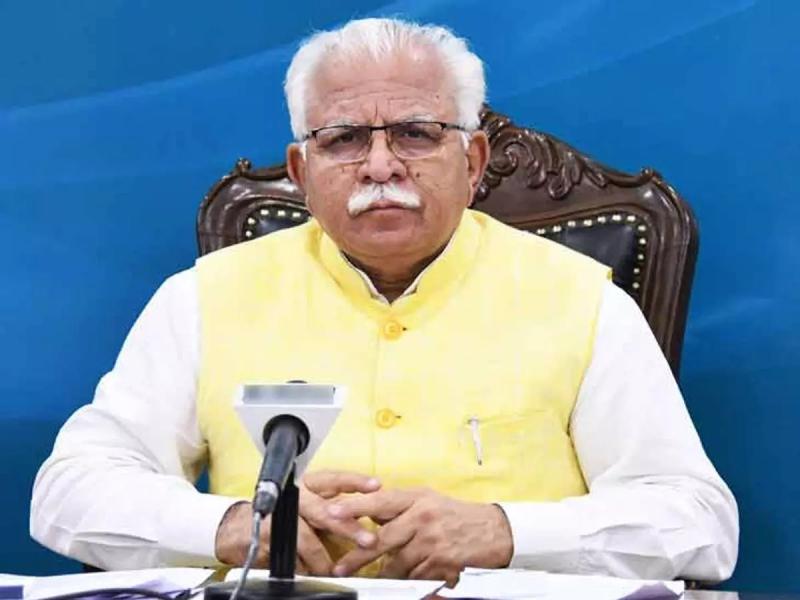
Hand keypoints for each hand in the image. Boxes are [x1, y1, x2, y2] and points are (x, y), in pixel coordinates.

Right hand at [214, 471, 380, 574]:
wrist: (239, 529)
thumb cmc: (284, 515)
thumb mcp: (311, 506)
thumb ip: (335, 507)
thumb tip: (370, 515)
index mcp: (309, 484)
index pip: (334, 478)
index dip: (354, 481)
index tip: (376, 486)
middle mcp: (295, 496)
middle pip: (324, 509)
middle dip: (347, 526)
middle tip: (368, 539)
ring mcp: (280, 515)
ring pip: (307, 538)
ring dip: (323, 558)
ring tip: (334, 570)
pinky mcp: (267, 534)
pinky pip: (291, 555)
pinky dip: (302, 567)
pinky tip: (309, 572)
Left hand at [328, 488, 512, 585]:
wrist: (493, 530)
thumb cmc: (456, 514)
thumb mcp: (427, 500)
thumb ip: (399, 506)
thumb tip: (369, 511)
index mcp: (417, 498)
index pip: (380, 500)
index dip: (355, 506)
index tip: (332, 512)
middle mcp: (423, 517)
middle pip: (383, 538)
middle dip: (358, 554)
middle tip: (340, 566)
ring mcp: (432, 541)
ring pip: (397, 563)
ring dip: (383, 575)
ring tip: (369, 581)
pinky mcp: (441, 563)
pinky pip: (416, 576)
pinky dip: (409, 580)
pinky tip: (405, 582)